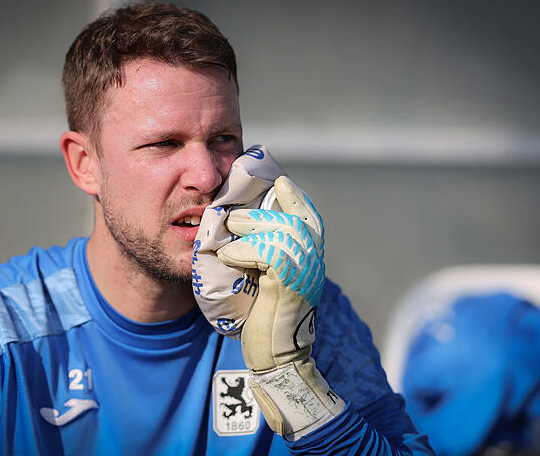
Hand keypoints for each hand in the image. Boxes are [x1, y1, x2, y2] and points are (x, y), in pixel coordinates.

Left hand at [218, 175, 344, 439]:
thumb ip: (266, 253)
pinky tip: (226, 255)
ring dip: (250, 225)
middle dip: (265, 208)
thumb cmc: (265, 318)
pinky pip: (268, 254)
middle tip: (236, 210)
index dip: (295, 197)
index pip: (309, 217)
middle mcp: (313, 264)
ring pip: (283, 232)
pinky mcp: (288, 287)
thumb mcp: (268, 279)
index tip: (278, 181)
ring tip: (228, 227)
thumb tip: (242, 223)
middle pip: (296, 219)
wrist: (274, 357)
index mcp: (311, 259)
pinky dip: (243, 250)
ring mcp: (304, 275)